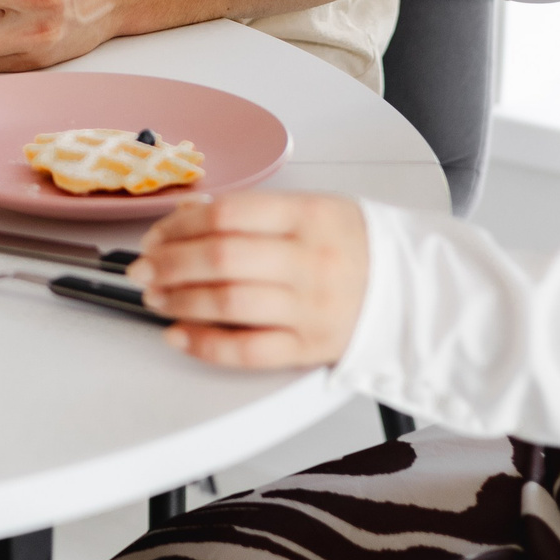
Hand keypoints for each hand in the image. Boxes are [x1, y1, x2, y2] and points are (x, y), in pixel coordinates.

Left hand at [127, 191, 370, 367]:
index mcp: (310, 217)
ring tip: (155, 295)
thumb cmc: (356, 246)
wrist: (416, 291)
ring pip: (230, 302)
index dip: (180, 225)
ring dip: (180, 299)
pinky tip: (179, 334)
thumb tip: (189, 214)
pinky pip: (250, 350)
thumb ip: (254, 212)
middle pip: (222, 256)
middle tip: (143, 266)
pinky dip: (206, 344)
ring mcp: (310, 307)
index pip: (229, 214)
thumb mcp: (315, 209)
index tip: (156, 234)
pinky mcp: (310, 348)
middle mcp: (310, 260)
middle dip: (170, 262)